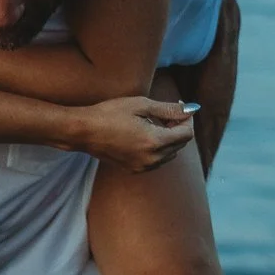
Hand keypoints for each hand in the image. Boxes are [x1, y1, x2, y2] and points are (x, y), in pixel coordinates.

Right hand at [75, 96, 194, 172]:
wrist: (83, 131)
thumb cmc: (110, 113)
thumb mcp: (141, 105)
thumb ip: (168, 109)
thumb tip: (191, 109)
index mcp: (155, 142)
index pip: (186, 133)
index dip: (187, 118)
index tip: (180, 106)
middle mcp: (152, 159)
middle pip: (180, 144)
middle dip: (179, 127)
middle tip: (168, 111)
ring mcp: (143, 167)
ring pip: (170, 154)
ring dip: (169, 138)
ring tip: (155, 122)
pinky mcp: (134, 169)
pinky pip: (157, 160)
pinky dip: (158, 148)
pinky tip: (145, 134)